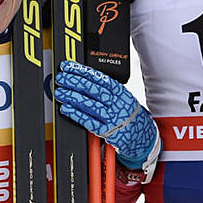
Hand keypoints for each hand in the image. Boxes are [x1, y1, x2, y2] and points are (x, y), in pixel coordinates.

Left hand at [52, 60, 160, 178]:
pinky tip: (66, 109)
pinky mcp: (107, 131)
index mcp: (119, 91)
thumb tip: (82, 76)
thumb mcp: (122, 96)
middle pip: (93, 90)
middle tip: (61, 78)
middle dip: (75, 82)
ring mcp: (112, 118)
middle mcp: (116, 103)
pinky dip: (76, 114)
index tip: (69, 67)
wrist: (142, 135)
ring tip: (60, 92)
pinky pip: (89, 122)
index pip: (99, 77)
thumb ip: (105, 87)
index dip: (82, 71)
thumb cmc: (127, 113)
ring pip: (90, 105)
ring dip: (72, 97)